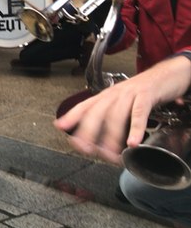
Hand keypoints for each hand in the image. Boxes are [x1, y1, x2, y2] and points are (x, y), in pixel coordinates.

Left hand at [54, 56, 190, 162]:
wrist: (168, 73)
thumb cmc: (143, 91)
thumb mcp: (122, 102)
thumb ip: (110, 116)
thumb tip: (98, 136)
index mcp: (106, 96)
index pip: (85, 106)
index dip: (71, 116)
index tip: (59, 127)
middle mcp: (114, 94)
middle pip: (96, 112)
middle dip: (87, 132)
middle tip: (85, 149)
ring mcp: (130, 94)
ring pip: (115, 115)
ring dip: (111, 137)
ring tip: (110, 154)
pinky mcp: (147, 96)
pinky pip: (139, 113)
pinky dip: (135, 128)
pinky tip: (132, 142)